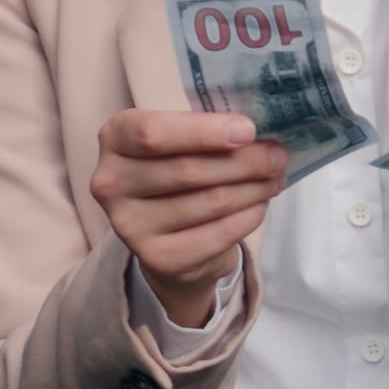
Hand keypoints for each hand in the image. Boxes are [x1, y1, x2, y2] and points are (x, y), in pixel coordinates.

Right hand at [90, 110, 285, 326]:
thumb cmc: (176, 169)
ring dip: (253, 188)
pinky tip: (259, 205)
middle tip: (277, 156)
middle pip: (187, 169)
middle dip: (245, 162)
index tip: (248, 130)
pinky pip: (219, 234)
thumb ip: (206, 130)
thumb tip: (258, 135)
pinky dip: (249, 217)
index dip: (203, 132)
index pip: (152, 133)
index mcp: (114, 138)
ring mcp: (130, 224)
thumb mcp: (178, 139)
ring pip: (209, 202)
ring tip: (273, 178)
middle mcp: (111, 182)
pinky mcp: (157, 257)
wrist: (162, 232)